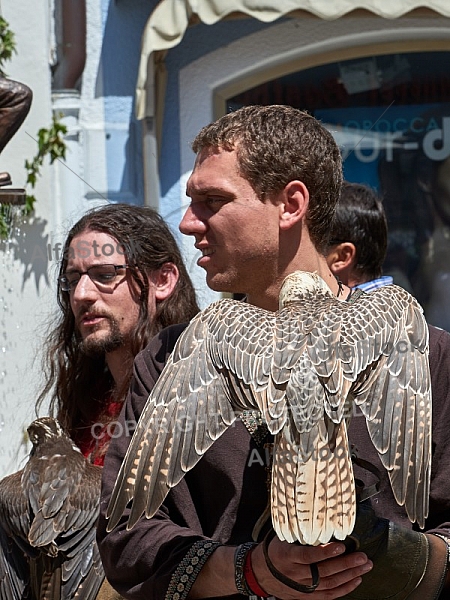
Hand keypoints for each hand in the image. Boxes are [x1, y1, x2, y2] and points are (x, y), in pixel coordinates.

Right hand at [251, 536, 371, 598]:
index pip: (308, 556)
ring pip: (329, 583)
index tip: (340, 545)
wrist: (261, 573)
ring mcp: (302, 587)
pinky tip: (356, 580)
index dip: (325, 552)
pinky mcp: (307, 596)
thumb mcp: (282, 537)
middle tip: (362, 556)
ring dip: (350, 575)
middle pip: (324, 571)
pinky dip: (344, 588)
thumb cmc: (276, 549)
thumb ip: (298, 531)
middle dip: (346, 564)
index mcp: (287, 556)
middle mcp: (295, 574)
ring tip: (365, 566)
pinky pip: (329, 595)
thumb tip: (318, 515)